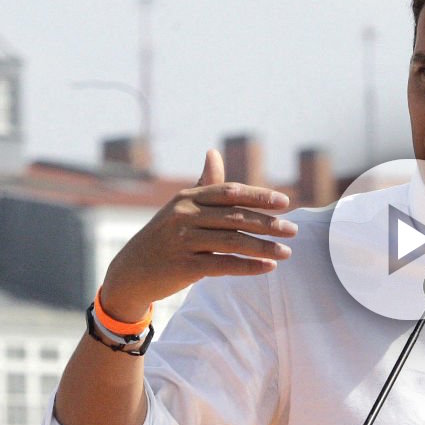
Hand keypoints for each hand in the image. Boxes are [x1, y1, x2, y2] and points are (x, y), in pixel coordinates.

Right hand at [98, 149, 296, 319]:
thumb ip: (203, 184)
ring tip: (287, 252)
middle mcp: (184, 216)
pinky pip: (223, 265)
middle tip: (293, 230)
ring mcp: (182, 241)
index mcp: (187, 198)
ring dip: (263, 247)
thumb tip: (213, 152)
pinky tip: (268, 267)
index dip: (259, 196)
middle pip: (235, 217)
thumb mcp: (180, 207)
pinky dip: (248, 266)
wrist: (131, 272)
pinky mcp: (183, 267)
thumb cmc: (164, 236)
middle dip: (268, 223)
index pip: (230, 193)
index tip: (284, 202)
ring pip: (232, 242)